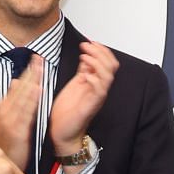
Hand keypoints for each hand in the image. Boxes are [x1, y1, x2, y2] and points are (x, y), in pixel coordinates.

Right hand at [0, 53, 42, 171]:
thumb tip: (16, 82)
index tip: (36, 58)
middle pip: (19, 88)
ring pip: (22, 97)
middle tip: (39, 57)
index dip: (27, 72)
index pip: (17, 86)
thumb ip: (13, 101)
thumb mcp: (8, 120)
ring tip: (41, 68)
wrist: (0, 166)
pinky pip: (25, 114)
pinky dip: (31, 101)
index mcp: (4, 109)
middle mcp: (5, 112)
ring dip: (31, 82)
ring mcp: (10, 121)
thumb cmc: (6, 145)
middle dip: (30, 72)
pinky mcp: (16, 132)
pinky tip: (38, 91)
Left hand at [49, 40, 117, 157]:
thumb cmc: (66, 112)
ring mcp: (97, 96)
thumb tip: (86, 55)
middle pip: (112, 65)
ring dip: (97, 61)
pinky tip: (84, 73)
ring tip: (84, 56)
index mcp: (95, 82)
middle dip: (100, 52)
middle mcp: (99, 89)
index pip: (108, 61)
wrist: (62, 131)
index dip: (101, 49)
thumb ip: (83, 70)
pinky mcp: (92, 105)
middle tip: (86, 46)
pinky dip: (94, 78)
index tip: (89, 41)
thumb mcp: (74, 84)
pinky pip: (100, 89)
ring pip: (108, 75)